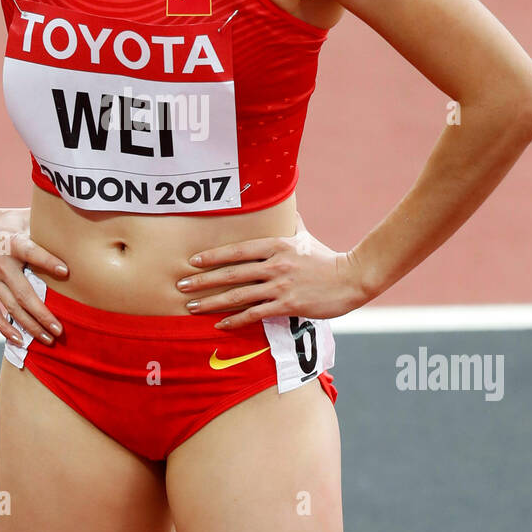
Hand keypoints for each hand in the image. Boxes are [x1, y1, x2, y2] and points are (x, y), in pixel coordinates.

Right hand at [0, 202, 68, 343]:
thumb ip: (43, 222)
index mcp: (14, 244)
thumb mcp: (20, 216)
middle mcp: (2, 264)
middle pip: (24, 293)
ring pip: (12, 307)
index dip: (48, 262)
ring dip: (30, 326)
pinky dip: (5, 328)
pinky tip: (19, 340)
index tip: (66, 272)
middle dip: (43, 314)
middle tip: (59, 330)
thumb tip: (71, 216)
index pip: (32, 252)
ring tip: (47, 339)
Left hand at [176, 224, 372, 327]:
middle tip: (180, 286)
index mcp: (276, 245)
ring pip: (238, 295)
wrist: (352, 279)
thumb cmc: (326, 258)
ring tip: (192, 307)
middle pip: (231, 273)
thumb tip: (287, 206)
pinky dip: (236, 320)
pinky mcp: (288, 305)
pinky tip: (220, 325)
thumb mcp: (305, 236)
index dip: (212, 256)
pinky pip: (255, 314)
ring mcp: (280, 286)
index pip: (237, 250)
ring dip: (212, 302)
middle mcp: (274, 264)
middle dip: (202, 280)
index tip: (192, 261)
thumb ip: (291, 223)